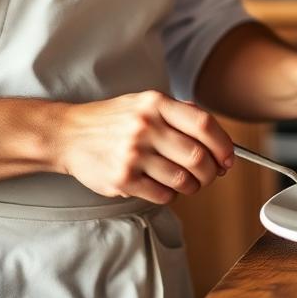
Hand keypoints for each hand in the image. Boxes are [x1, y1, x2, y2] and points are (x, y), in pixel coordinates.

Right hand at [55, 90, 233, 202]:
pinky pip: (163, 195)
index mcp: (155, 103)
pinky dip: (171, 195)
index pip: (204, 125)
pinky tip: (163, 186)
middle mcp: (145, 126)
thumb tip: (219, 141)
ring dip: (192, 186)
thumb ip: (180, 114)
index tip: (228, 158)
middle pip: (198, 157)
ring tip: (186, 182)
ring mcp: (133, 154)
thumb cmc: (113, 120)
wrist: (68, 134)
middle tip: (209, 175)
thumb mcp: (145, 103)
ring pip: (183, 180)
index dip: (224, 145)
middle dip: (211, 172)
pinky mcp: (122, 179)